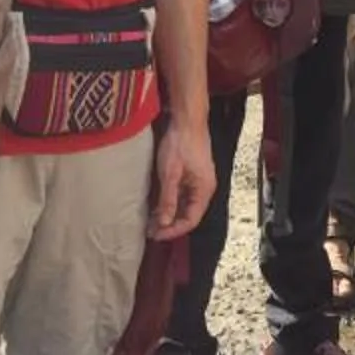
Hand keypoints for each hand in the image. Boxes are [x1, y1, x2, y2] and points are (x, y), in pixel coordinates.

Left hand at [149, 118, 216, 239]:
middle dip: (170, 225)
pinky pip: (182, 195)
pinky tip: (156, 205)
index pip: (191, 220)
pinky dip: (170, 202)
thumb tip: (164, 222)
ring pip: (184, 206)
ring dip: (168, 214)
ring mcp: (198, 182)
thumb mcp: (170, 173)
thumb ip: (168, 199)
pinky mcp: (192, 175)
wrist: (187, 120)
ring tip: (150, 221)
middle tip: (150, 231)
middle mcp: (204, 188)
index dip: (174, 230)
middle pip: (188, 214)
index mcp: (204, 190)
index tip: (156, 235)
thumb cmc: (181, 143)